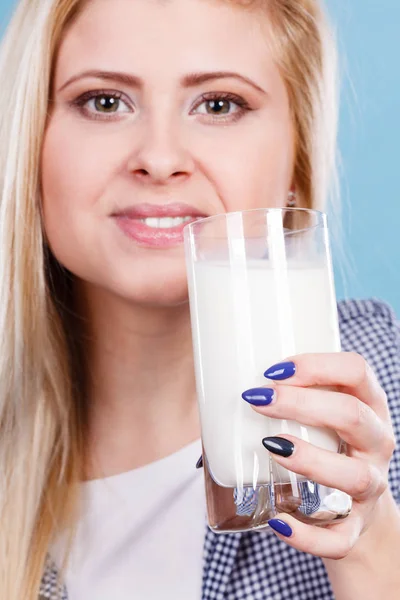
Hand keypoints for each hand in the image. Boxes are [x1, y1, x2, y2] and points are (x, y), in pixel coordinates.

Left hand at [242, 352, 395, 558]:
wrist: (358, 507)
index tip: (275, 370)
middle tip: (259, 399)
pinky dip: (308, 535)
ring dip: (311, 460)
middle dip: (303, 404)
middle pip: (353, 416)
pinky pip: (339, 539)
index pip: (357, 371)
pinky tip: (278, 522)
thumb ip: (286, 401)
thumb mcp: (321, 416)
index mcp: (368, 405)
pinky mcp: (355, 528)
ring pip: (355, 476)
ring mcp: (371, 488)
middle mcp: (376, 443)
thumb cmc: (326, 446)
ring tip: (272, 447)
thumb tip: (213, 398)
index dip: (318, 365)